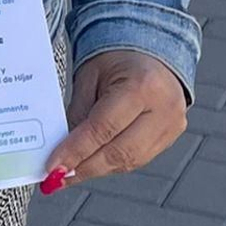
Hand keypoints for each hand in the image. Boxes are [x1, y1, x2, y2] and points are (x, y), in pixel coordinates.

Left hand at [46, 49, 187, 186]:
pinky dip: (113, 163)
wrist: (150, 48)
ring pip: (130, 160)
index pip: (103, 128)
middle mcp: (163, 109)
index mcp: (142, 86)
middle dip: (86, 168)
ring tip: (70, 174)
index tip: (53, 167)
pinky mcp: (172, 136)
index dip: (76, 151)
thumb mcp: (90, 75)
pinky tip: (92, 164)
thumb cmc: (115, 57)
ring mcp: (172, 125)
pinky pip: (138, 157)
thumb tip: (64, 150)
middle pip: (120, 152)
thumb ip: (79, 112)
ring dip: (97, 170)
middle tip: (58, 178)